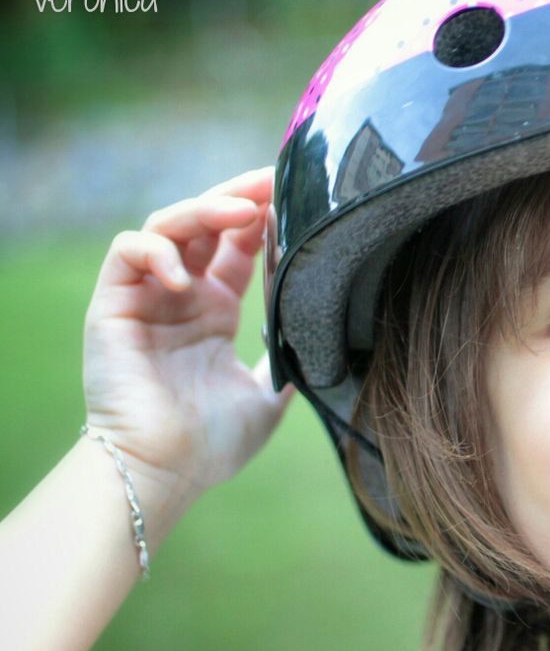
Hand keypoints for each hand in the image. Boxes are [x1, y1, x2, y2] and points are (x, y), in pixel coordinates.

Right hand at [82, 167, 292, 511]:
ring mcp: (148, 298)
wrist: (164, 472)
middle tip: (276, 178)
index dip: (266, 218)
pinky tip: (190, 277)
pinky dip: (158, 251)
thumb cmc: (210, 445)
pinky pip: (128, 253)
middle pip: (207, 223)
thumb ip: (291, 361)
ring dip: (204, 210)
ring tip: (240, 212)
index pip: (241, 247)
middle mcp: (182, 297)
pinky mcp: (113, 306)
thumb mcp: (269, 396)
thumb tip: (335, 342)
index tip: (300, 195)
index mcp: (216, 312)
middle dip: (240, 195)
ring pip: (168, 226)